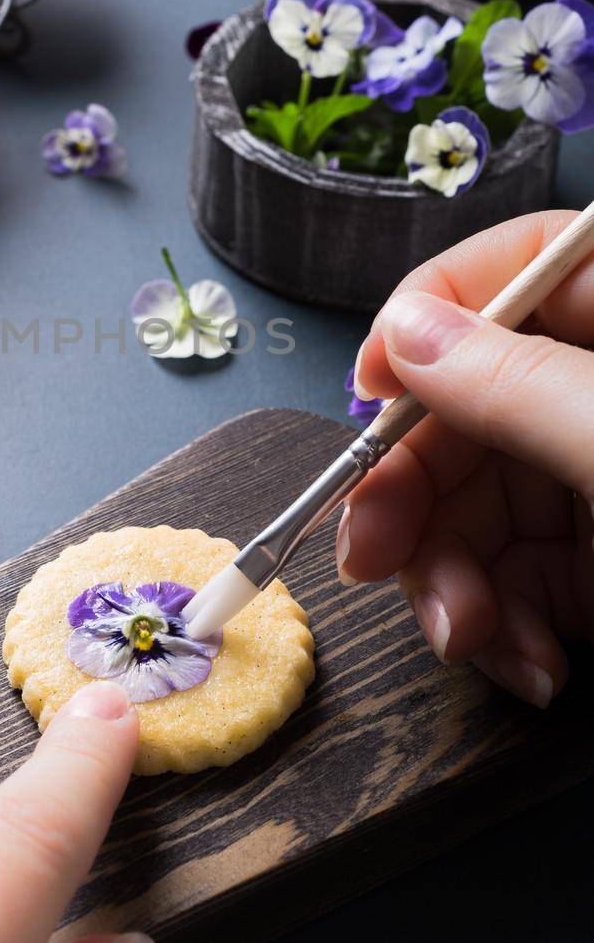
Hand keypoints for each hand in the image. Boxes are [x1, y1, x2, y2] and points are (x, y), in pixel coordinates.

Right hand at [339, 209, 593, 706]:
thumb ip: (520, 386)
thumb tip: (404, 336)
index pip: (510, 272)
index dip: (427, 322)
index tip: (371, 393)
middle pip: (465, 412)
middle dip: (416, 499)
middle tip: (375, 558)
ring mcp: (593, 484)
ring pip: (472, 509)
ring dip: (453, 589)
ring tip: (476, 644)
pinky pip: (514, 582)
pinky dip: (503, 632)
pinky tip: (530, 670)